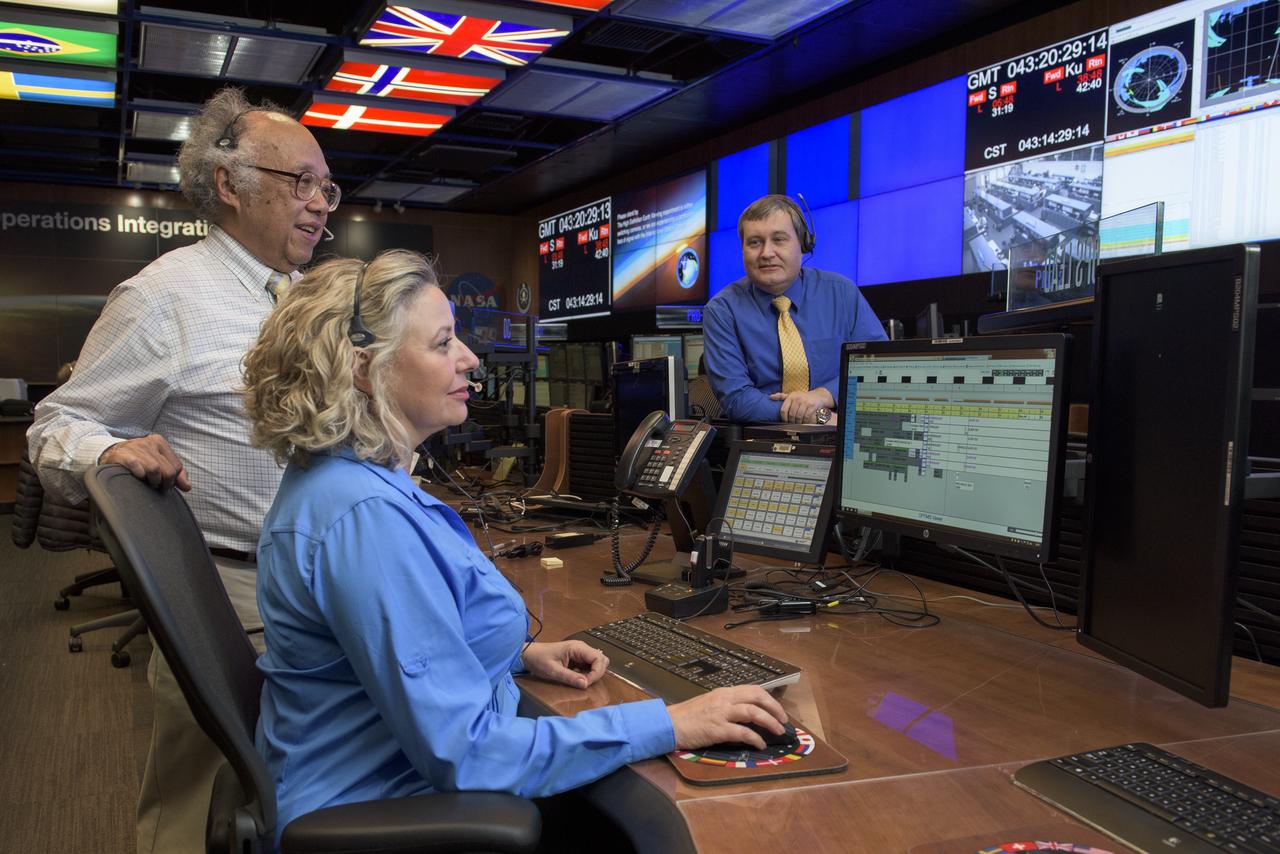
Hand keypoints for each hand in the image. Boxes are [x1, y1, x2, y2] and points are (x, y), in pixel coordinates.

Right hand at [99, 435, 190, 491]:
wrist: (111, 453)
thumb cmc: (139, 459)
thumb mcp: (158, 462)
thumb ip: (175, 473)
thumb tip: (187, 487)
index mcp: (160, 442)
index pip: (177, 466)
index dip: (174, 480)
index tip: (166, 485)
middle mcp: (149, 442)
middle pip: (168, 470)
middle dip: (165, 483)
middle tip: (158, 487)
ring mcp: (136, 448)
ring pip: (155, 469)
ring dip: (154, 481)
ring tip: (149, 483)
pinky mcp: (122, 455)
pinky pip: (136, 466)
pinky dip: (140, 474)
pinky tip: (139, 477)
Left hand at [521, 640, 607, 689]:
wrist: (529, 655)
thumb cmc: (539, 659)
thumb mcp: (553, 671)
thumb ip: (570, 677)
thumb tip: (585, 684)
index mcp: (577, 647)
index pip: (598, 659)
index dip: (596, 673)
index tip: (586, 683)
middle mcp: (581, 648)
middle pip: (601, 660)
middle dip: (597, 673)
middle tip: (585, 683)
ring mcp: (580, 652)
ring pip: (597, 662)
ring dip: (593, 673)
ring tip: (581, 681)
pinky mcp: (577, 657)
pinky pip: (589, 665)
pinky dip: (588, 673)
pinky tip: (578, 678)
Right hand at [667, 685, 787, 750]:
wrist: (669, 724)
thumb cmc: (688, 716)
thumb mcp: (710, 703)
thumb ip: (727, 705)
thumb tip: (748, 713)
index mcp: (724, 693)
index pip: (753, 690)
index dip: (770, 699)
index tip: (778, 710)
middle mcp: (725, 699)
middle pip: (757, 697)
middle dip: (775, 708)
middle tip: (783, 720)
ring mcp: (721, 713)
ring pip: (753, 712)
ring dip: (770, 722)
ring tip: (778, 731)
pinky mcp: (717, 729)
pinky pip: (742, 732)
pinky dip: (755, 738)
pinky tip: (760, 744)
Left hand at [768, 388, 833, 423]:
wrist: (818, 395)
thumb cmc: (803, 396)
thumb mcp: (792, 395)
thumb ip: (781, 396)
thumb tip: (770, 397)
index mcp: (791, 396)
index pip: (783, 410)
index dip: (783, 418)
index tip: (784, 422)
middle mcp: (797, 398)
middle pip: (791, 415)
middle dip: (791, 422)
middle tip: (792, 425)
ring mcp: (805, 402)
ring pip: (798, 416)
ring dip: (798, 422)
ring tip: (797, 424)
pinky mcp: (811, 406)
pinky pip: (806, 417)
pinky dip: (804, 421)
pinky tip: (804, 422)